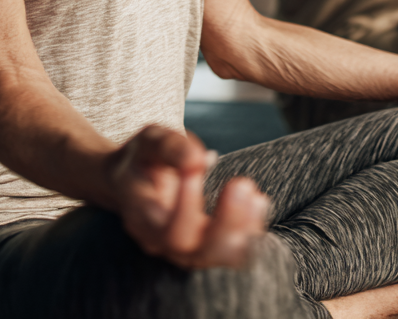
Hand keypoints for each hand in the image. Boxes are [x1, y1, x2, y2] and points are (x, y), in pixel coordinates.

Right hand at [108, 125, 268, 268]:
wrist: (138, 177)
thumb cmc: (144, 157)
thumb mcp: (150, 141)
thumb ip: (170, 147)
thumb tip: (197, 160)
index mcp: (141, 215)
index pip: (164, 228)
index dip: (185, 207)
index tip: (197, 170)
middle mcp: (161, 240)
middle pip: (193, 251)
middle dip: (224, 223)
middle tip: (241, 185)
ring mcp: (184, 248)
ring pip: (215, 255)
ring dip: (241, 228)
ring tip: (255, 196)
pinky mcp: (205, 245)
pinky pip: (230, 250)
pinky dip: (249, 230)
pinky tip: (259, 202)